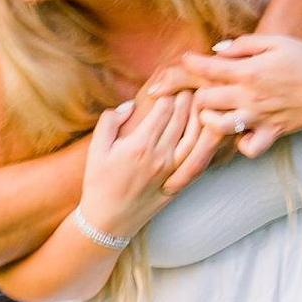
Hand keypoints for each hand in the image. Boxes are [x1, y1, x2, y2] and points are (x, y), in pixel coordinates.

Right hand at [79, 93, 203, 241]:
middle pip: (182, 118)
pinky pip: (197, 158)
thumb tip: (130, 105)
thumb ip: (110, 121)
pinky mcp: (178, 183)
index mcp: (140, 144)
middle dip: (187, 96)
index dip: (170, 90)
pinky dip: (204, 140)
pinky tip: (205, 130)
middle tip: (190, 83)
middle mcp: (160, 156)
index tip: (172, 80)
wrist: (107, 222)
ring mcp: (173, 171)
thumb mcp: (96, 149)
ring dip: (198, 115)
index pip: (164, 108)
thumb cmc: (99, 183)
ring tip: (199, 100)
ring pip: (195, 136)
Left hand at [149, 34, 301, 158]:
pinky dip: (240, 143)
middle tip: (202, 89)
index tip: (185, 60)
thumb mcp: (275, 41)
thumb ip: (243, 44)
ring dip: (211, 119)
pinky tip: (242, 131)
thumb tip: (216, 50)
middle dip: (197, 93)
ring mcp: (260, 118)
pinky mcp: (273, 133)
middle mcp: (250, 97)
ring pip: (218, 127)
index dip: (189, 63)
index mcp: (248, 71)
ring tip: (216, 111)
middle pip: (204, 100)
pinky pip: (247, 149)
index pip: (206, 69)